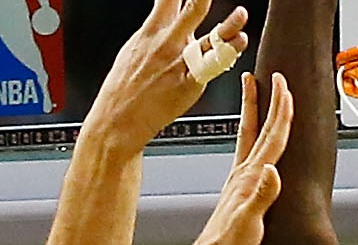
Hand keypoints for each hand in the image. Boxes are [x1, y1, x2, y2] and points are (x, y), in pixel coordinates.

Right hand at [90, 0, 250, 151]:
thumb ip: (154, 27)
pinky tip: (239, 43)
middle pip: (193, 9)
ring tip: (241, 15)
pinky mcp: (189, 84)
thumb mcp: (133, 48)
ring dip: (228, 26)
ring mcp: (180, 63)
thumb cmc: (123, 88)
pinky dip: (228, 55)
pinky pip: (213, 67)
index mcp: (151, 31)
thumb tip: (164, 10)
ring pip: (209, 39)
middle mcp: (168, 42)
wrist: (117, 121)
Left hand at [189, 72, 292, 244]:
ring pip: (250, 135)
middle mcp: (244, 172)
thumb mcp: (248, 222)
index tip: (283, 84)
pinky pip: (248, 150)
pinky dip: (254, 135)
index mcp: (250, 176)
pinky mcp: (236, 187)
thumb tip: (272, 171)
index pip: (270, 136)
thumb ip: (261, 196)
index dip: (280, 110)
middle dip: (266, 99)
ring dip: (255, 111)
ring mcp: (239, 178)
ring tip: (255, 91)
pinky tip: (254, 136)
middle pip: (257, 127)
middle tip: (269, 74)